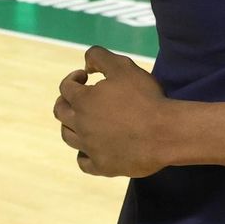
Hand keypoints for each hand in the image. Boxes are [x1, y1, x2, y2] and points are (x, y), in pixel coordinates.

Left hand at [54, 47, 171, 176]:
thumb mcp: (123, 67)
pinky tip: (92, 148)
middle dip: (66, 101)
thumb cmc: (145, 97)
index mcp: (83, 101)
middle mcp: (81, 125)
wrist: (164, 133)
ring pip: (68, 137)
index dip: (73, 78)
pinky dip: (84, 154)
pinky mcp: (102, 166)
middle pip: (60, 113)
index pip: (65, 87)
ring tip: (84, 121)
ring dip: (71, 125)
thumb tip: (85, 64)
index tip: (86, 76)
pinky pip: (83, 162)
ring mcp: (90, 148)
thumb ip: (100, 57)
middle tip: (79, 97)